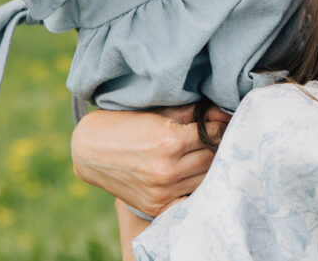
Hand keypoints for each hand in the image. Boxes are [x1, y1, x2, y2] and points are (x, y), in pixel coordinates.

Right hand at [71, 104, 229, 216]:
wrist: (90, 150)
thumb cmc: (125, 124)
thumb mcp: (156, 112)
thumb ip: (190, 113)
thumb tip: (221, 112)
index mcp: (170, 141)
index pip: (213, 134)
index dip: (222, 127)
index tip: (227, 122)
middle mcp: (167, 169)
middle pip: (212, 158)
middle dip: (220, 146)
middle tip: (224, 137)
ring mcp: (162, 191)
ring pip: (205, 179)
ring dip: (212, 167)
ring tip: (213, 154)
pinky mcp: (156, 206)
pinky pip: (189, 199)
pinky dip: (196, 187)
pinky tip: (196, 175)